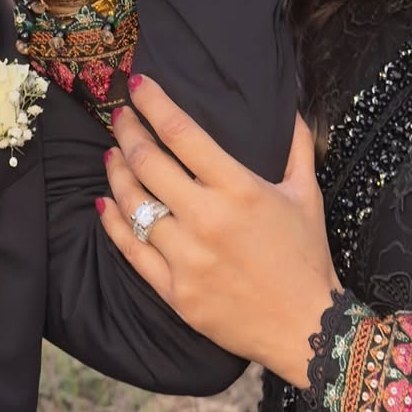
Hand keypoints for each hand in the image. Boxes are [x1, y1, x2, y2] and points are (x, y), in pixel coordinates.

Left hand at [97, 76, 342, 386]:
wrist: (306, 327)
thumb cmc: (307, 256)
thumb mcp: (307, 194)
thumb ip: (297, 146)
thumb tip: (289, 107)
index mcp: (238, 188)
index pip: (182, 132)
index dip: (153, 103)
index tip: (137, 84)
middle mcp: (207, 218)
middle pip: (148, 162)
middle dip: (127, 131)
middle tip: (119, 115)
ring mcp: (186, 257)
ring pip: (133, 204)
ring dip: (116, 172)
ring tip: (111, 153)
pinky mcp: (174, 291)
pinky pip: (131, 250)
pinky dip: (112, 223)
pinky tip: (104, 203)